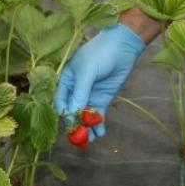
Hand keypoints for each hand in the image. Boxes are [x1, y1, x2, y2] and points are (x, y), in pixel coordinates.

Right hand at [54, 23, 145, 139]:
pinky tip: (100, 133)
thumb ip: (80, 92)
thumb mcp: (87, 71)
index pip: (61, 103)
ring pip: (84, 117)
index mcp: (66, 81)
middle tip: (81, 137)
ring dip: (86, 129)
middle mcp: (76, 91)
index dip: (64, 115)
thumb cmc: (100, 53)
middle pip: (72, 113)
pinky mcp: (102, 99)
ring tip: (91, 139)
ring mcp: (90, 96)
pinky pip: (97, 115)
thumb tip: (72, 113)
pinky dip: (98, 125)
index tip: (70, 125)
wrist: (123, 45)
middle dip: (75, 125)